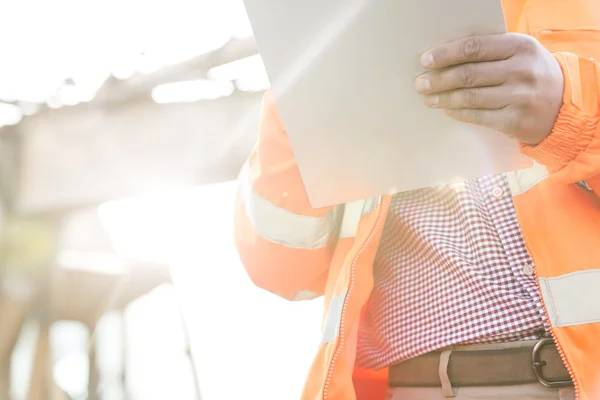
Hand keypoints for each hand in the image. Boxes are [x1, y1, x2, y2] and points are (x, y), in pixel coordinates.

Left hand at [415, 33, 563, 144]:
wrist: (564, 106)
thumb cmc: (532, 75)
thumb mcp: (520, 54)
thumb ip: (490, 52)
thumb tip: (445, 59)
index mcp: (520, 46)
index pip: (474, 48)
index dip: (445, 54)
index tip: (425, 60)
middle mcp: (521, 70)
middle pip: (468, 74)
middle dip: (438, 79)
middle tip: (420, 83)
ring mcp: (520, 97)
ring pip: (469, 97)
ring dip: (443, 98)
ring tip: (428, 98)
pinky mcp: (515, 121)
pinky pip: (477, 116)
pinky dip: (457, 113)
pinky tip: (446, 110)